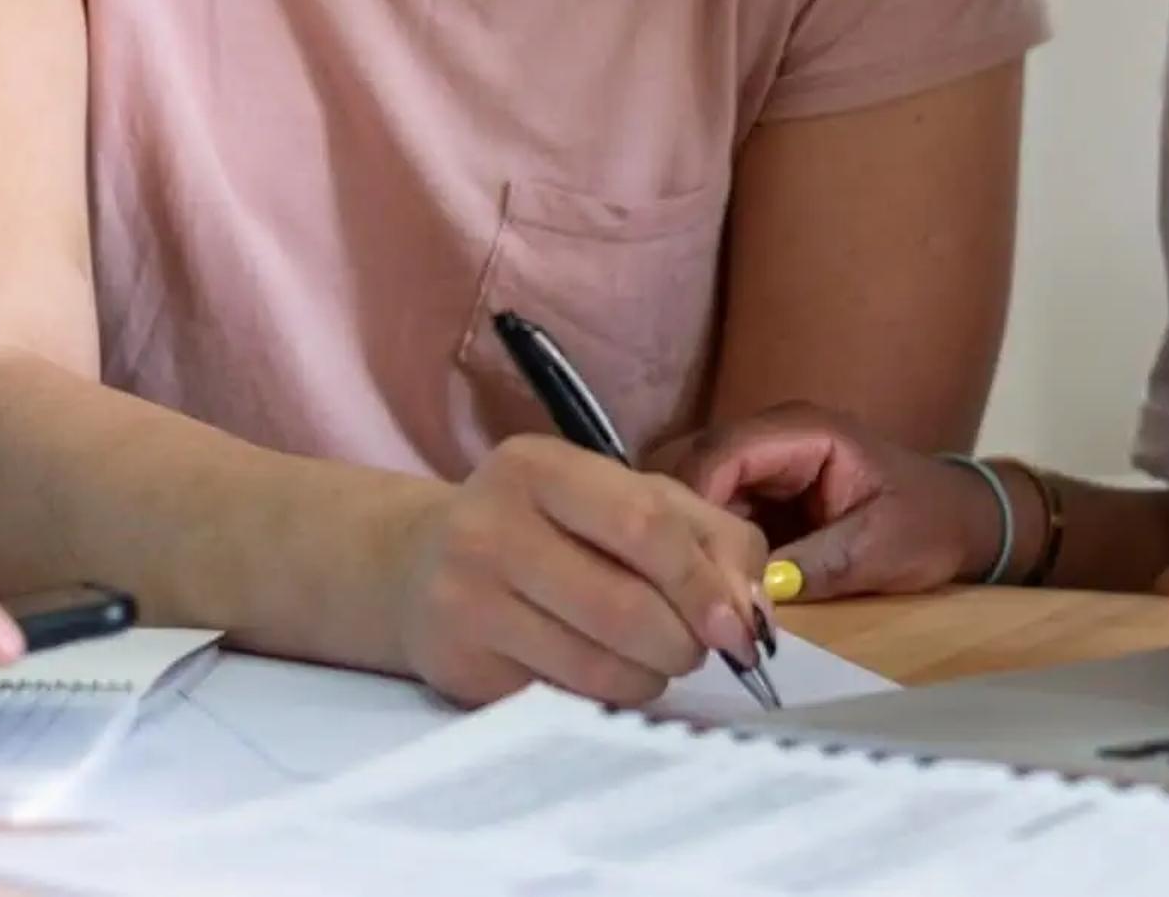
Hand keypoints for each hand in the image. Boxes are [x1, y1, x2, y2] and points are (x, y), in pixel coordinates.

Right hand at [390, 437, 773, 707]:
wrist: (419, 566)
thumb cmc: (546, 528)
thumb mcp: (622, 500)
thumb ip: (706, 537)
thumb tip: (750, 613)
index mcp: (539, 467)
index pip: (646, 526)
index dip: (704, 584)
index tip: (738, 628)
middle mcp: (491, 526)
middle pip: (627, 608)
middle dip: (683, 642)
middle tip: (692, 648)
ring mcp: (467, 600)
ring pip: (601, 667)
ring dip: (650, 677)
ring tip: (648, 659)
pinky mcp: (462, 666)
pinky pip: (567, 700)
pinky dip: (605, 696)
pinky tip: (596, 670)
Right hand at [660, 402, 999, 600]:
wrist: (961, 522)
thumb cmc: (929, 525)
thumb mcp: (880, 549)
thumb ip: (818, 564)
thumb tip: (751, 593)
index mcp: (804, 432)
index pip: (724, 451)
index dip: (693, 499)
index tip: (680, 558)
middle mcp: (772, 437)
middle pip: (695, 464)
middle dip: (679, 517)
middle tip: (674, 578)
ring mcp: (764, 464)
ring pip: (696, 489)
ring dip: (688, 533)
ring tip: (684, 585)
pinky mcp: (760, 494)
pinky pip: (715, 512)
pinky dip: (705, 545)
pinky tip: (703, 584)